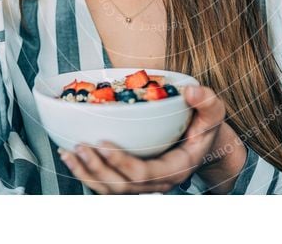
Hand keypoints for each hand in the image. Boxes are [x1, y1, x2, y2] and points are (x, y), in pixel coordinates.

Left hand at [59, 86, 245, 193]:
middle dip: (98, 169)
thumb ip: (206, 100)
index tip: (103, 143)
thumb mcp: (213, 111)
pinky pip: (106, 184)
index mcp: (176, 169)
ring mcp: (143, 184)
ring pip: (110, 190)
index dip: (122, 162)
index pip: (145, 174)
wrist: (205, 141)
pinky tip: (71, 157)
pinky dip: (87, 173)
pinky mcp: (131, 179)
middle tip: (80, 146)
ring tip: (68, 153)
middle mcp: (158, 183)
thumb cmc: (206, 125)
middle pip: (122, 187)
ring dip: (87, 174)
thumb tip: (191, 91)